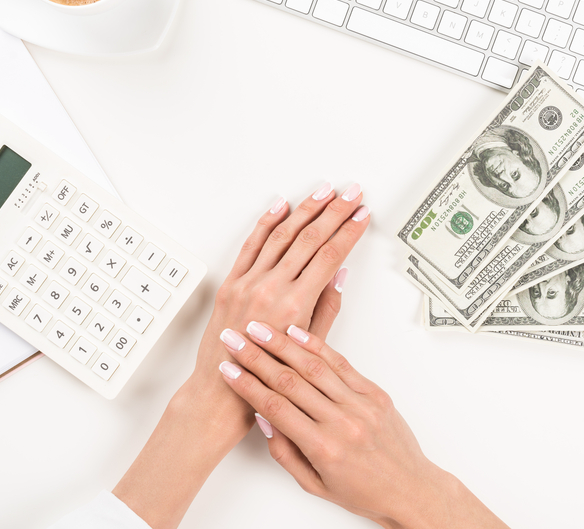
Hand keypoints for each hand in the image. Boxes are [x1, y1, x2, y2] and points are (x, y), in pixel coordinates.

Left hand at [190, 182, 370, 414]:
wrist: (221, 390)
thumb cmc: (266, 376)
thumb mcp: (307, 345)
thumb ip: (326, 307)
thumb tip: (338, 275)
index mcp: (295, 306)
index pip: (330, 256)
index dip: (349, 231)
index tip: (362, 216)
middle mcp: (271, 289)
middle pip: (310, 238)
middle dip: (334, 211)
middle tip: (351, 193)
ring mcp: (248, 282)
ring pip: (281, 234)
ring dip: (305, 208)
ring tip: (323, 192)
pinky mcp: (231, 282)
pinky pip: (251, 243)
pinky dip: (267, 221)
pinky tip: (281, 206)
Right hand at [218, 322, 507, 528]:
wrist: (411, 489)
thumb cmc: (364, 492)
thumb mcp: (315, 484)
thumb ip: (285, 452)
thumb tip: (263, 417)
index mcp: (324, 448)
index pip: (275, 408)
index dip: (246, 385)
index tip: (227, 369)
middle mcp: (342, 422)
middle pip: (289, 380)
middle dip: (256, 357)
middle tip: (234, 339)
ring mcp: (361, 404)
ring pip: (314, 365)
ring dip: (282, 343)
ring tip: (259, 328)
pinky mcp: (375, 393)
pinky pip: (341, 363)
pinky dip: (317, 346)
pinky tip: (297, 333)